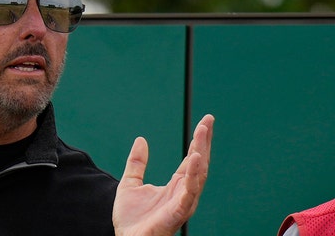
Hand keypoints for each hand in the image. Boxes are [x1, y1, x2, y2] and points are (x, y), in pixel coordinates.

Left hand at [112, 114, 213, 235]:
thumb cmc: (131, 219)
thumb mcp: (130, 183)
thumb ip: (137, 163)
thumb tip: (141, 139)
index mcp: (175, 186)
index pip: (191, 159)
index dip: (198, 141)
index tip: (205, 122)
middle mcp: (183, 193)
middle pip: (199, 163)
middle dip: (204, 141)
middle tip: (208, 120)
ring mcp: (183, 203)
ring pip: (198, 175)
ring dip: (201, 153)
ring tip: (201, 133)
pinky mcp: (178, 212)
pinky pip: (189, 192)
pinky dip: (193, 175)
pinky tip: (196, 158)